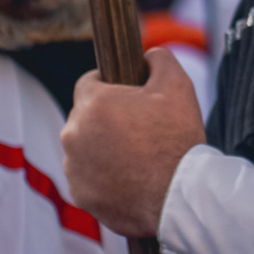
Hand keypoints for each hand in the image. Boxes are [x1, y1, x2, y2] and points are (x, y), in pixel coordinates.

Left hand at [62, 49, 204, 238]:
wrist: (180, 197)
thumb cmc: (178, 140)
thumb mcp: (178, 85)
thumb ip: (159, 59)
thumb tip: (149, 55)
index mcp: (93, 103)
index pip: (88, 82)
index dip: (110, 85)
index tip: (128, 96)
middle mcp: (74, 134)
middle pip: (85, 117)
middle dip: (107, 119)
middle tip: (139, 129)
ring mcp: (74, 167)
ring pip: (85, 148)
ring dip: (103, 148)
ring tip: (137, 158)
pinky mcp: (80, 195)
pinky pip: (87, 178)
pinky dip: (103, 177)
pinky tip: (130, 179)